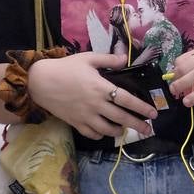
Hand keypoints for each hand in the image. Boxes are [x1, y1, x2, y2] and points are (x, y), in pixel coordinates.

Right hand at [27, 52, 157, 139]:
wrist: (40, 81)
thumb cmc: (66, 67)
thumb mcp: (87, 58)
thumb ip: (108, 59)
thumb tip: (125, 59)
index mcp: (101, 87)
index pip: (126, 99)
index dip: (142, 107)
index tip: (153, 113)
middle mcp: (96, 104)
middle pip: (121, 118)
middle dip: (137, 125)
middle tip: (148, 130)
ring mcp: (85, 116)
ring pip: (108, 129)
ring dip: (119, 131)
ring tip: (125, 129)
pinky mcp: (75, 123)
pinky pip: (92, 134)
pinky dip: (101, 134)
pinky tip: (105, 131)